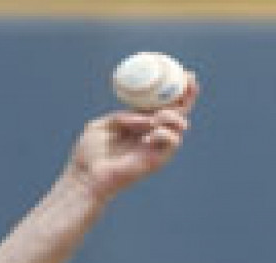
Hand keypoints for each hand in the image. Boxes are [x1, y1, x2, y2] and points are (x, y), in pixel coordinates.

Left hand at [66, 73, 199, 200]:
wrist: (86, 177)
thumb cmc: (89, 153)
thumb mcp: (102, 125)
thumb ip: (122, 115)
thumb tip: (142, 115)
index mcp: (138, 124)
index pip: (161, 104)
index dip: (174, 89)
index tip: (183, 73)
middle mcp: (151, 133)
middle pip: (178, 112)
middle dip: (188, 95)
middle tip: (190, 81)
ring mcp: (156, 146)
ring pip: (179, 125)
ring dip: (172, 115)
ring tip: (157, 117)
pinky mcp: (158, 159)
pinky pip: (173, 141)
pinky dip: (164, 133)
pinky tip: (149, 136)